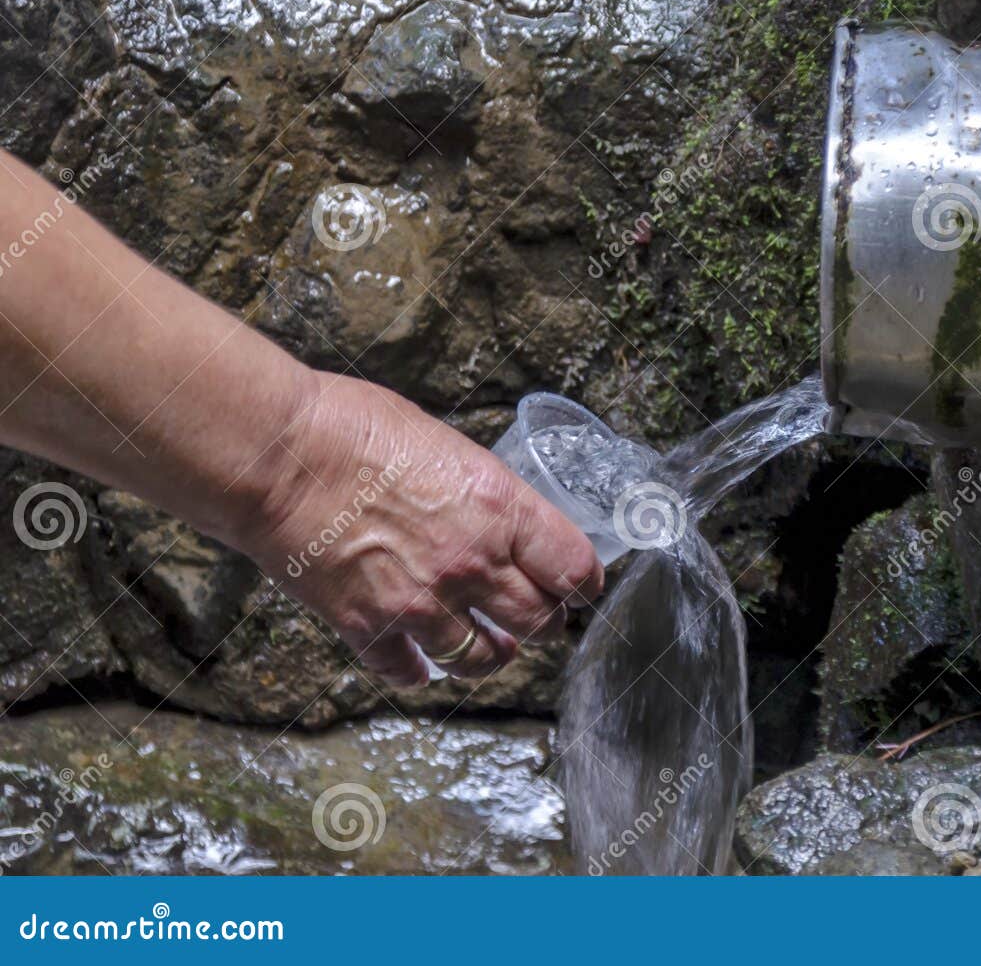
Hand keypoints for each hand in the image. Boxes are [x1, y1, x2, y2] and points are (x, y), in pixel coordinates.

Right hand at [237, 372, 603, 686]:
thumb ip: (481, 492)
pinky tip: (419, 660)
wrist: (276, 455)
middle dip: (545, 622)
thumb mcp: (447, 444)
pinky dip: (419, 670)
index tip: (581, 587)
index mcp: (500, 509)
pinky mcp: (369, 628)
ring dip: (491, 656)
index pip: (574, 568)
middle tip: (539, 618)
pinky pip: (411, 672)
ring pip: (483, 659)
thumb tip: (499, 514)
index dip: (584, 583)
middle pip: (540, 622)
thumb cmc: (352, 428)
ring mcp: (421, 603)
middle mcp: (472, 564)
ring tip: (490, 649)